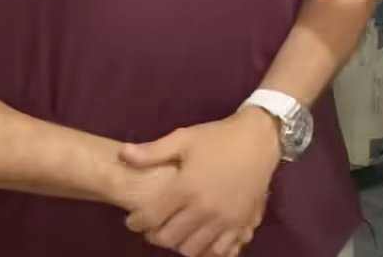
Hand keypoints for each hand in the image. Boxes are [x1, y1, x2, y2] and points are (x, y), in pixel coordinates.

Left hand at [118, 107, 280, 256]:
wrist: (259, 138)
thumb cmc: (219, 137)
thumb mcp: (185, 138)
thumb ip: (153, 151)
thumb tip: (122, 154)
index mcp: (187, 187)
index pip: (151, 217)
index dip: (136, 222)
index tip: (133, 219)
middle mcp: (204, 209)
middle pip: (169, 238)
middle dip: (155, 234)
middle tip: (154, 225)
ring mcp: (224, 220)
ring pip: (192, 249)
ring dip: (180, 243)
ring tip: (177, 230)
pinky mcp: (241, 224)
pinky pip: (219, 251)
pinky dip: (206, 249)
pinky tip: (201, 237)